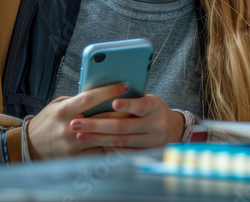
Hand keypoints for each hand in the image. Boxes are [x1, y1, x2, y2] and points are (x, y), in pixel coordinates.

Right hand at [27, 82, 130, 159]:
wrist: (28, 147)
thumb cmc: (46, 122)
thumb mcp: (57, 106)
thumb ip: (77, 101)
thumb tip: (101, 94)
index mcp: (64, 110)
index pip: (90, 98)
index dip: (109, 91)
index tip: (124, 85)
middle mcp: (69, 128)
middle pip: (102, 118)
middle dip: (122, 111)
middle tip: (138, 104)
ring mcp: (73, 145)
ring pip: (104, 136)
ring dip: (121, 129)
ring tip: (136, 121)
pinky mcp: (76, 158)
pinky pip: (100, 152)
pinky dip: (113, 146)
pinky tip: (126, 140)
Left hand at [67, 93, 184, 153]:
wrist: (173, 129)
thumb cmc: (152, 110)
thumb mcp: (147, 100)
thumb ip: (130, 100)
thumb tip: (102, 97)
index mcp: (154, 107)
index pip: (141, 106)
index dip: (128, 105)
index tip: (114, 103)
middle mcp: (156, 124)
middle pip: (124, 126)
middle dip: (98, 125)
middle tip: (76, 123)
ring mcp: (152, 141)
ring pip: (121, 141)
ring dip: (98, 138)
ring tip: (80, 135)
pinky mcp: (147, 153)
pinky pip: (124, 152)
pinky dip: (108, 148)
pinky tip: (92, 146)